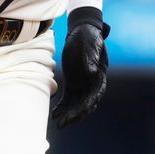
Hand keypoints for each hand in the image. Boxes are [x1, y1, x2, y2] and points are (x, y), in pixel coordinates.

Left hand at [52, 7, 109, 128]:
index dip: (90, 102)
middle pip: (86, 102)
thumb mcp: (92, 43)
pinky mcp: (72, 83)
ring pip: (76, 103)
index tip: (82, 110)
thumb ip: (92, 57)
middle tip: (66, 122)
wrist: (81, 31)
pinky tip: (54, 114)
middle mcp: (91, 82)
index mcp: (100, 74)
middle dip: (77, 114)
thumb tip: (92, 72)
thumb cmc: (89, 36)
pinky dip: (61, 107)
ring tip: (58, 124)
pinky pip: (67, 98)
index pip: (97, 93)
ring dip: (68, 114)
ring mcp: (81, 84)